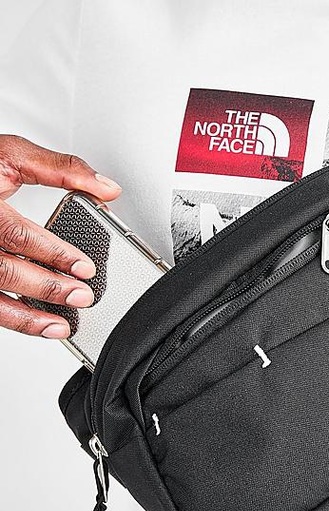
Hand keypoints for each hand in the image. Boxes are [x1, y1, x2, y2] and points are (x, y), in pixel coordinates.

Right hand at [0, 135, 121, 337]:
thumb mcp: (12, 155)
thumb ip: (61, 169)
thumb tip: (107, 189)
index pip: (17, 234)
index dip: (54, 253)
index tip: (86, 267)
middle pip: (4, 271)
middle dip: (47, 288)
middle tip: (82, 296)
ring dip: (26, 318)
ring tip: (62, 326)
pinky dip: (11, 319)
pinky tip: (36, 324)